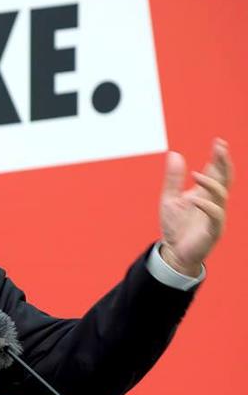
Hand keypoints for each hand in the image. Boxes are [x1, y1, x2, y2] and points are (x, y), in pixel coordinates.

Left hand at [159, 138, 232, 275]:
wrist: (173, 252)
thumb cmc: (174, 226)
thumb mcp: (169, 198)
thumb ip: (173, 178)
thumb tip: (174, 154)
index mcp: (205, 193)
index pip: (216, 172)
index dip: (219, 157)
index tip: (219, 142)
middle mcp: (213, 202)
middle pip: (225, 179)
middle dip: (224, 162)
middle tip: (220, 147)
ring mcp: (215, 216)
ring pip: (221, 195)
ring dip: (211, 183)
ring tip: (195, 174)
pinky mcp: (212, 230)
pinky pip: (215, 216)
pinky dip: (206, 206)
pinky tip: (194, 199)